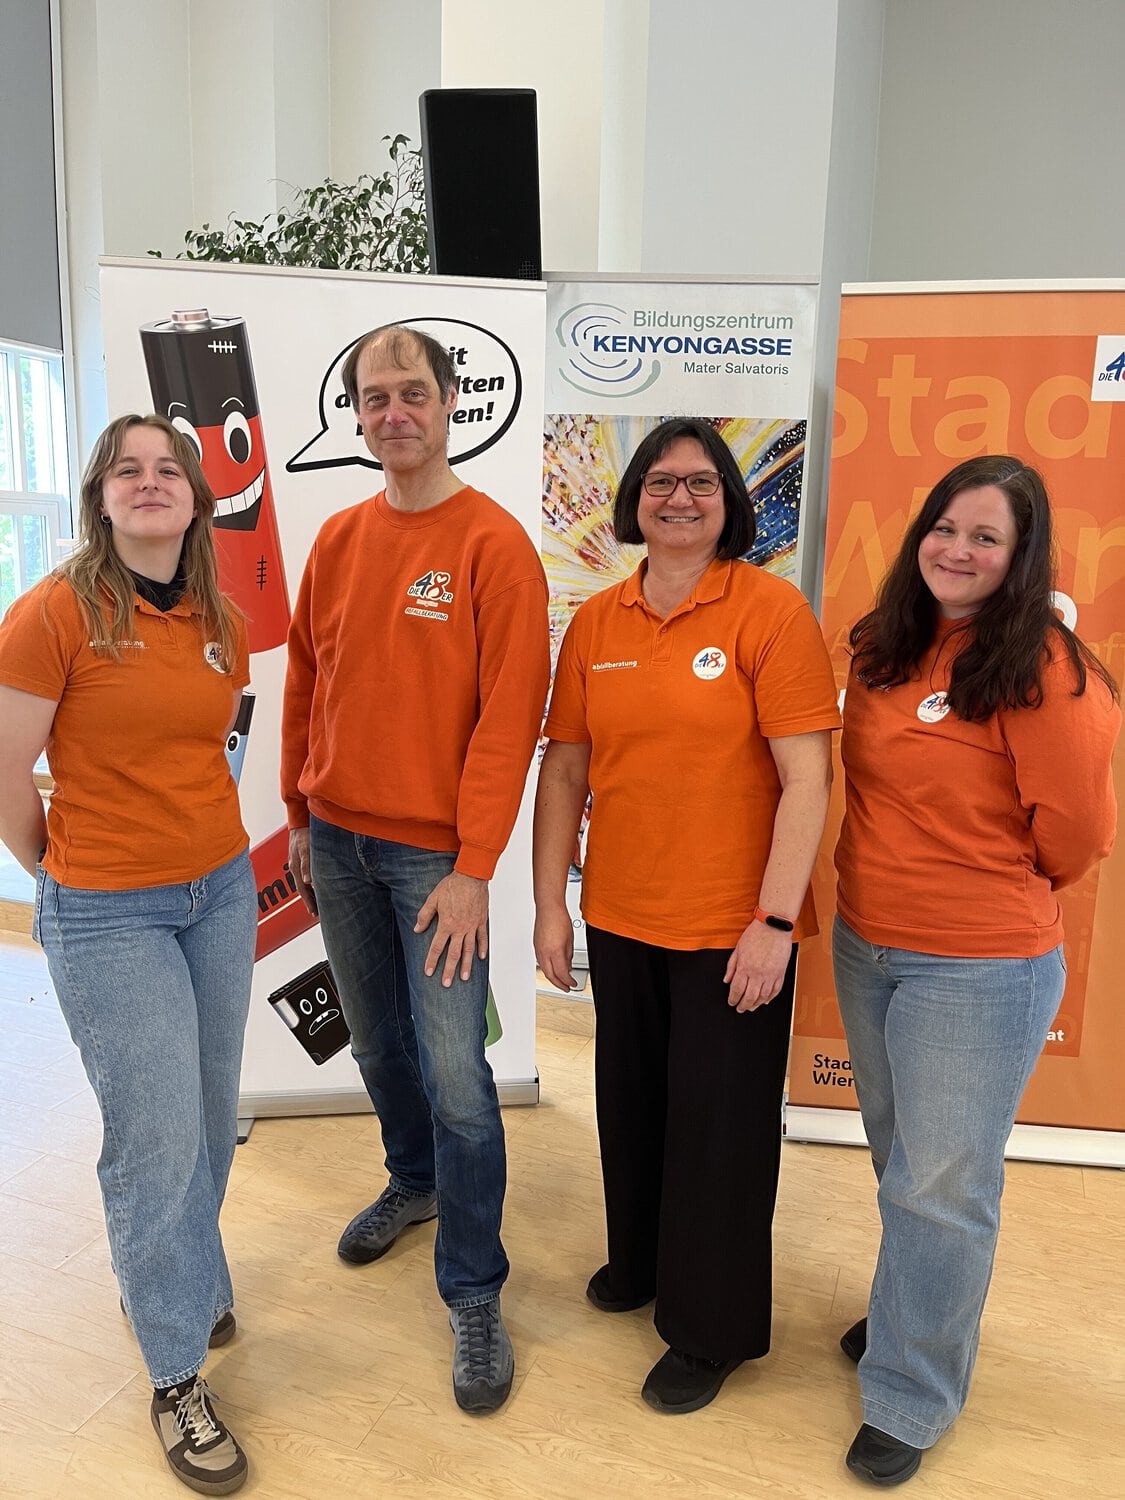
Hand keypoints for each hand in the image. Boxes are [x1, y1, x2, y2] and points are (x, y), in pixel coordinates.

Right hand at [288, 826, 317, 915]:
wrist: (299, 820)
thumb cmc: (304, 833)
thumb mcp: (305, 849)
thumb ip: (307, 865)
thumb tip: (308, 882)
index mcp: (295, 868)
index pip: (302, 890)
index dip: (309, 901)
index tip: (314, 912)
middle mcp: (294, 867)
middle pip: (302, 889)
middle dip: (308, 901)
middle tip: (315, 912)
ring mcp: (296, 863)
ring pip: (303, 882)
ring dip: (309, 893)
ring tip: (316, 902)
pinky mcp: (299, 858)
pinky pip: (304, 874)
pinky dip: (309, 883)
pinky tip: (314, 884)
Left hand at [415, 872, 488, 986]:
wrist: (471, 876)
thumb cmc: (452, 886)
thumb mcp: (432, 899)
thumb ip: (424, 916)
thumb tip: (417, 929)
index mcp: (446, 924)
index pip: (437, 947)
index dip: (432, 961)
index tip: (429, 972)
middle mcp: (460, 929)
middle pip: (454, 954)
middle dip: (449, 970)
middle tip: (447, 983)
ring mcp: (472, 926)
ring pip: (469, 950)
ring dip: (466, 965)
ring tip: (464, 977)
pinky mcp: (481, 921)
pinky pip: (482, 938)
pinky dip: (482, 948)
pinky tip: (481, 958)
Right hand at [534, 905, 576, 990]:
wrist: (548, 908)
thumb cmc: (559, 919)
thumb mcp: (570, 940)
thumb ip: (568, 956)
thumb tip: (568, 966)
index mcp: (555, 951)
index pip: (562, 973)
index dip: (568, 982)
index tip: (573, 984)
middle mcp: (544, 953)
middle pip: (550, 975)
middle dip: (559, 984)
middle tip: (567, 988)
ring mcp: (538, 950)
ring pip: (544, 970)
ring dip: (553, 977)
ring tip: (561, 980)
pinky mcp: (536, 946)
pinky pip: (541, 962)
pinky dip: (548, 968)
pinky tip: (553, 968)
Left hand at [724, 921, 791, 1012]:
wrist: (774, 927)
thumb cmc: (755, 935)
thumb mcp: (738, 949)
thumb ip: (731, 966)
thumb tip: (726, 980)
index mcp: (745, 968)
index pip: (737, 989)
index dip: (733, 999)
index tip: (731, 1002)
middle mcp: (758, 974)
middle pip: (749, 997)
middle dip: (743, 1005)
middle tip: (740, 1009)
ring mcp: (771, 975)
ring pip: (763, 996)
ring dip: (756, 1004)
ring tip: (751, 1008)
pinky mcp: (781, 973)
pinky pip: (776, 990)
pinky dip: (770, 998)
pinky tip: (765, 1001)